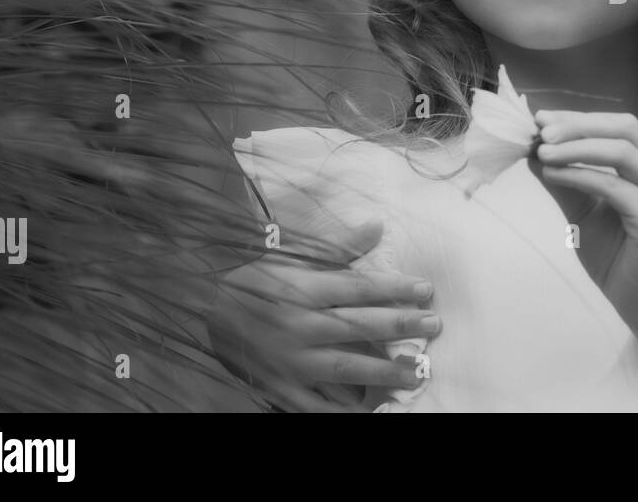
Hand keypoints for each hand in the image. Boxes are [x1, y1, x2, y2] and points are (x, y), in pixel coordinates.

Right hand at [207, 218, 440, 411]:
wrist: (203, 307)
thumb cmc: (256, 278)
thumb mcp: (293, 256)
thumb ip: (339, 247)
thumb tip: (378, 226)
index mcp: (304, 290)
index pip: (358, 288)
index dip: (395, 288)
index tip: (426, 289)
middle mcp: (299, 325)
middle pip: (358, 326)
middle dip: (400, 326)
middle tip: (434, 324)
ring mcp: (289, 360)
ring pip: (344, 368)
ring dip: (383, 372)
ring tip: (415, 372)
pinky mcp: (279, 386)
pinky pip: (314, 405)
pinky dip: (342, 411)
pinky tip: (371, 412)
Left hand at [533, 111, 637, 328]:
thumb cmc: (618, 259)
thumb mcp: (583, 212)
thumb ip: (565, 181)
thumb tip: (534, 151)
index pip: (618, 126)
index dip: (580, 117)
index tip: (542, 119)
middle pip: (624, 129)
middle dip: (579, 125)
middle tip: (541, 130)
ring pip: (621, 151)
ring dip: (577, 146)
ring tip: (542, 152)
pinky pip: (613, 186)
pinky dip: (580, 175)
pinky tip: (553, 176)